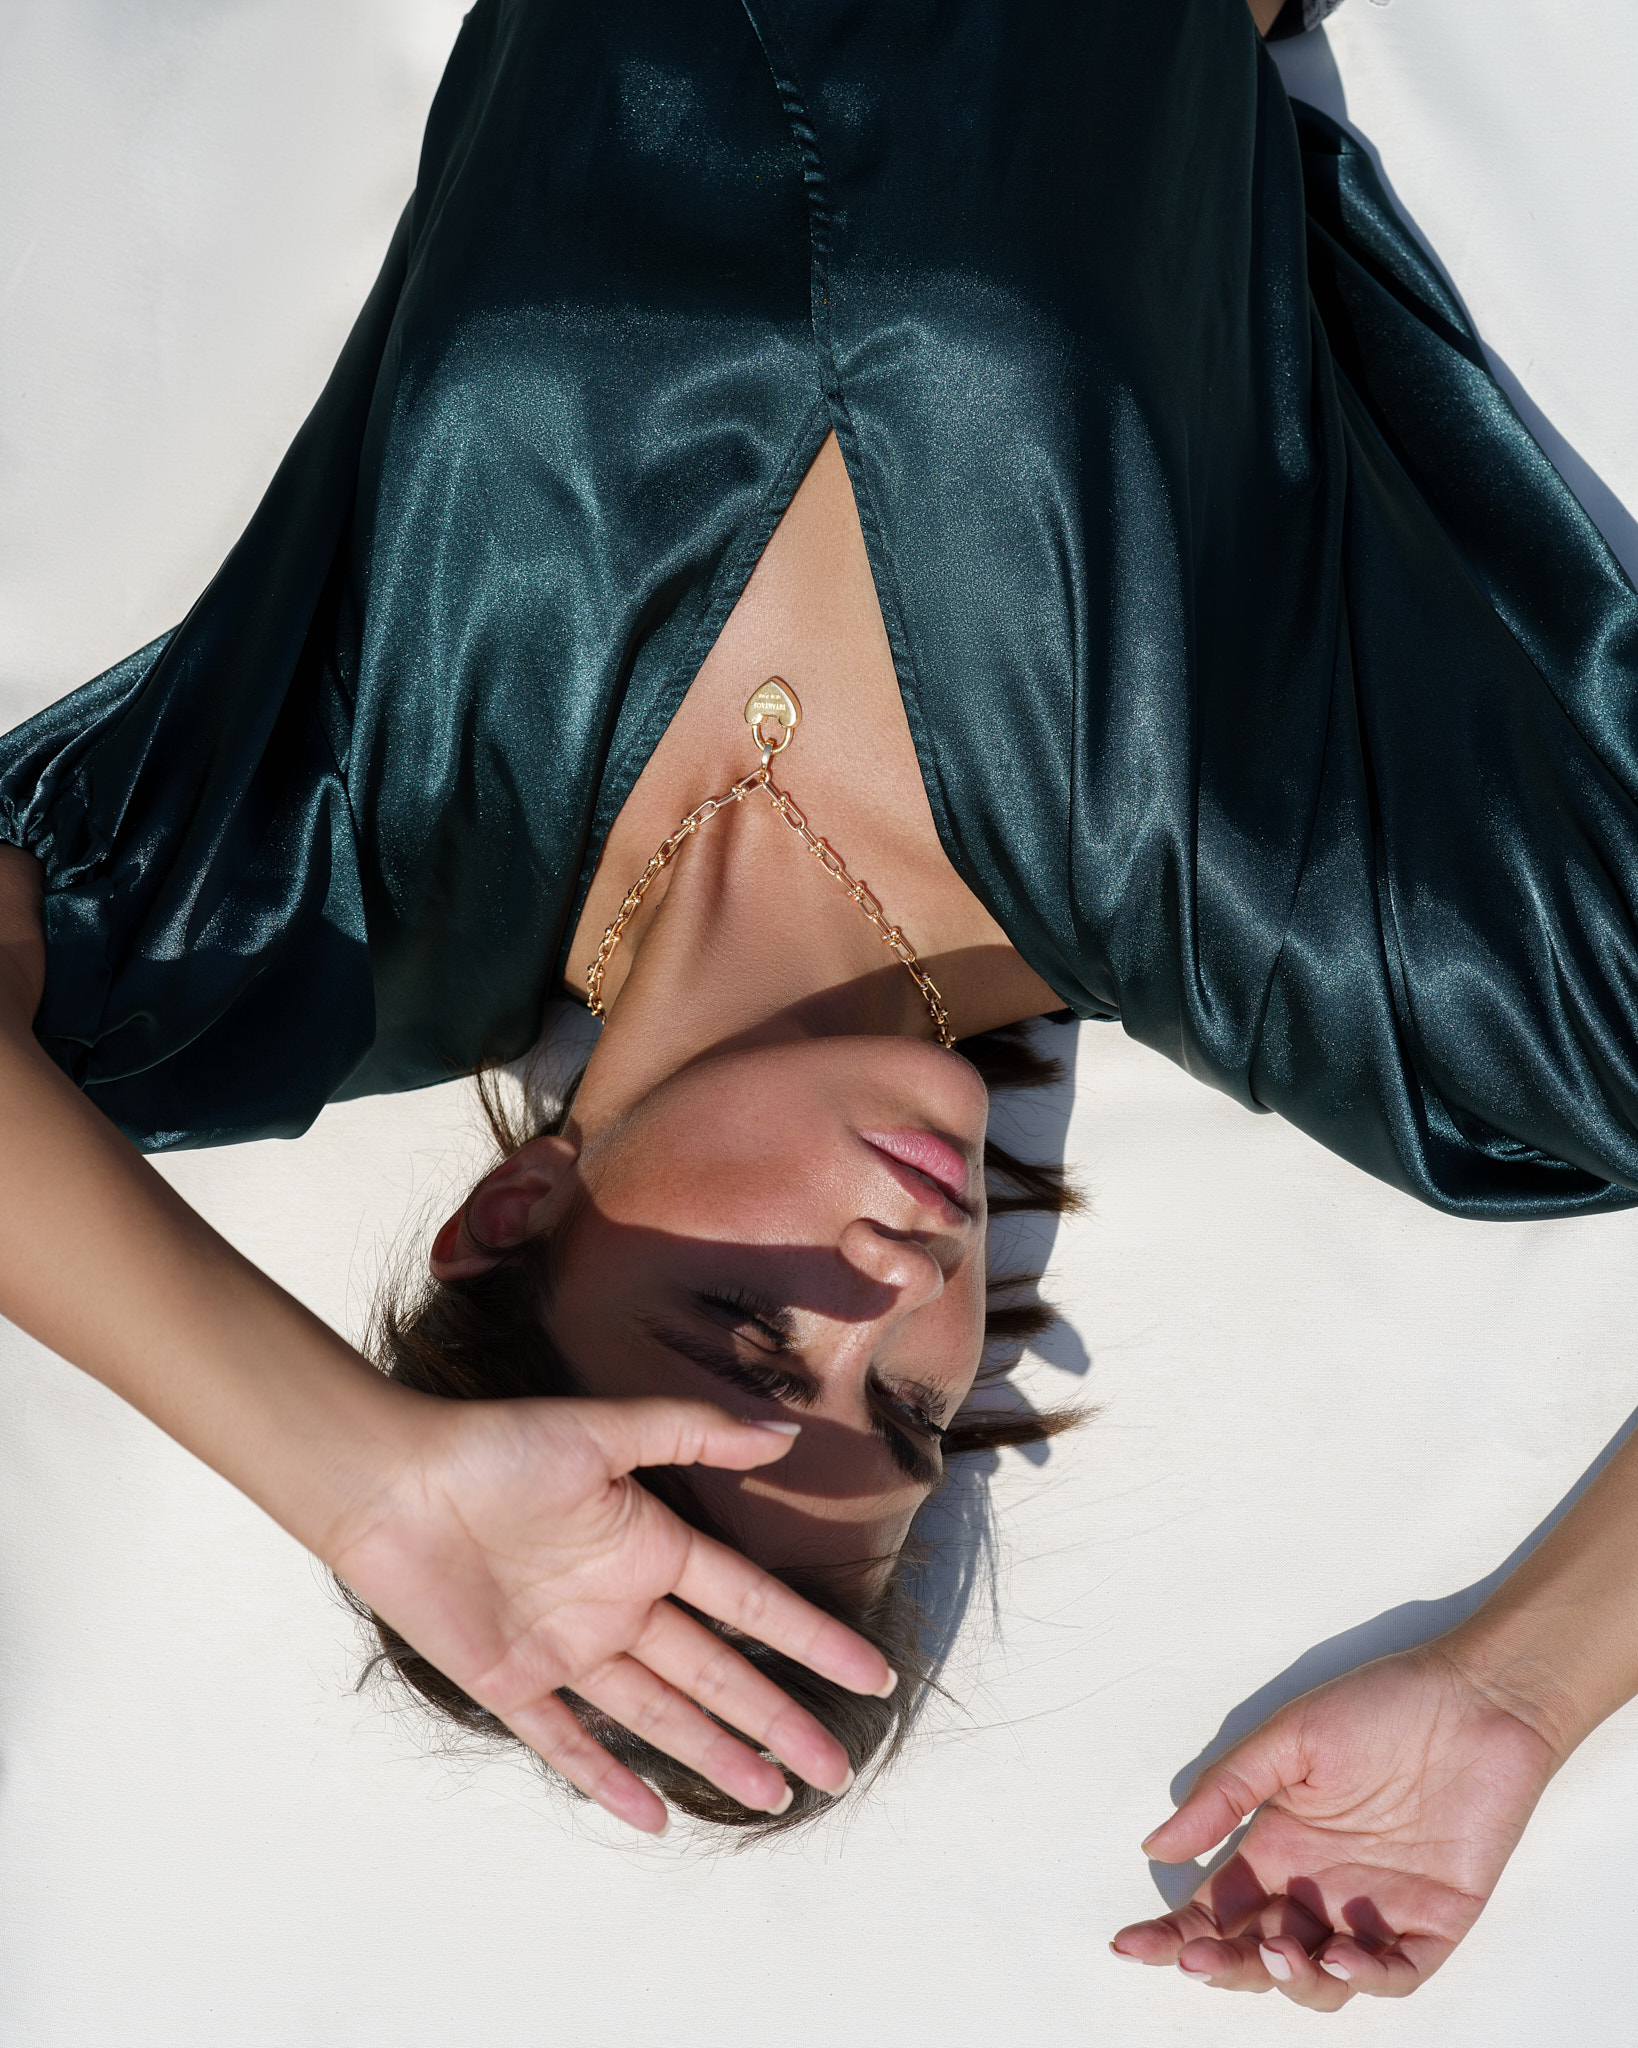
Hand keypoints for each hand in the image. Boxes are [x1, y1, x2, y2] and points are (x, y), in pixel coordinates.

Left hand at [329, 1393, 894, 1831]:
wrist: (390, 1484)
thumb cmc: (493, 1447)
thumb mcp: (601, 1431)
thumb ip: (691, 1433)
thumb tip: (783, 1434)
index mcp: (649, 1546)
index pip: (751, 1604)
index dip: (809, 1640)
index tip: (867, 1675)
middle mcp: (620, 1605)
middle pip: (718, 1675)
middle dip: (779, 1720)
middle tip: (836, 1768)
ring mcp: (568, 1649)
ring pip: (660, 1716)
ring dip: (717, 1756)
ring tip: (774, 1797)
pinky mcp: (511, 1684)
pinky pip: (568, 1743)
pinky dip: (608, 1780)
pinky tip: (652, 1817)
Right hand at [1111, 1642, 1562, 2008]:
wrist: (1476, 1699)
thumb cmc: (1381, 1706)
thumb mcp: (1289, 1739)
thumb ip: (1226, 1793)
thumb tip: (1157, 1847)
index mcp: (1278, 1845)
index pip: (1215, 1906)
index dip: (1173, 1931)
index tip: (1130, 1943)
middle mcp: (1319, 1888)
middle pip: (1258, 1952)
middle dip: (1222, 1963)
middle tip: (1196, 1956)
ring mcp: (1376, 1910)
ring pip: (1321, 1980)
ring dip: (1288, 1978)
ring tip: (1273, 1947)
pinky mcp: (1435, 1922)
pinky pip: (1396, 1971)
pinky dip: (1364, 1976)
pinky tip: (1336, 1954)